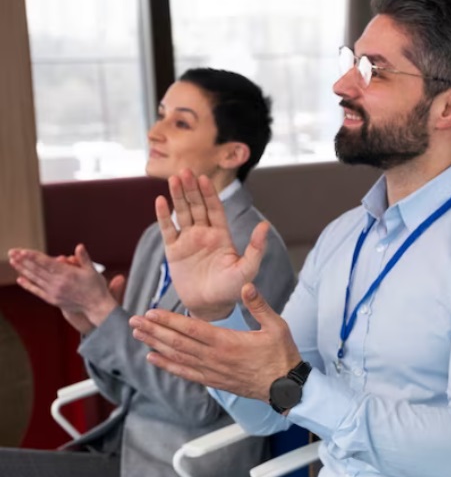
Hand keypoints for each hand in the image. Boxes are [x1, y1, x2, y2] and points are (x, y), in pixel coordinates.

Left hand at [8, 244, 118, 329]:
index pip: (46, 263)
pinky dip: (28, 285)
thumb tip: (79, 246)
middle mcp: (58, 283)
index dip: (33, 256)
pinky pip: (37, 291)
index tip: (22, 251)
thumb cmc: (96, 287)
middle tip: (12, 252)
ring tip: (13, 261)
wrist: (97, 307)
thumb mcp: (92, 270)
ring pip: (35, 279)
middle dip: (23, 260)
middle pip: (37, 269)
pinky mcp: (52, 299)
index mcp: (68, 274)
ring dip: (22, 269)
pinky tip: (20, 279)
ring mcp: (54, 292)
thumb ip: (84, 258)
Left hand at [130, 283, 300, 400]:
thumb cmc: (282, 355)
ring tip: (137, 335)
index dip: (169, 320)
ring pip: (177, 357)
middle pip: (177, 343)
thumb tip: (246, 286)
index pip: (191, 329)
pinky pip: (185, 373)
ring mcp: (212, 371)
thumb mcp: (277, 326)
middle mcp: (215, 358)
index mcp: (228, 342)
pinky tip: (153, 358)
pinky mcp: (213, 381)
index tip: (151, 312)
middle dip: (154, 331)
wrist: (285, 387)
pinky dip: (167, 366)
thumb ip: (259, 306)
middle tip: (134, 321)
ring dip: (155, 345)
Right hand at [157, 169, 270, 320]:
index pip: (215, 209)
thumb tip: (265, 225)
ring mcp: (188, 241)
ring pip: (182, 213)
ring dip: (178, 196)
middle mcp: (204, 234)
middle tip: (185, 170)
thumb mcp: (247, 268)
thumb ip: (256, 248)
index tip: (204, 178)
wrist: (210, 306)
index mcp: (222, 235)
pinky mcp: (174, 251)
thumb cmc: (232, 289)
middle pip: (196, 206)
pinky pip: (168, 230)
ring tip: (174, 179)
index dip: (209, 193)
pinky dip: (163, 215)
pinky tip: (160, 201)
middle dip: (191, 188)